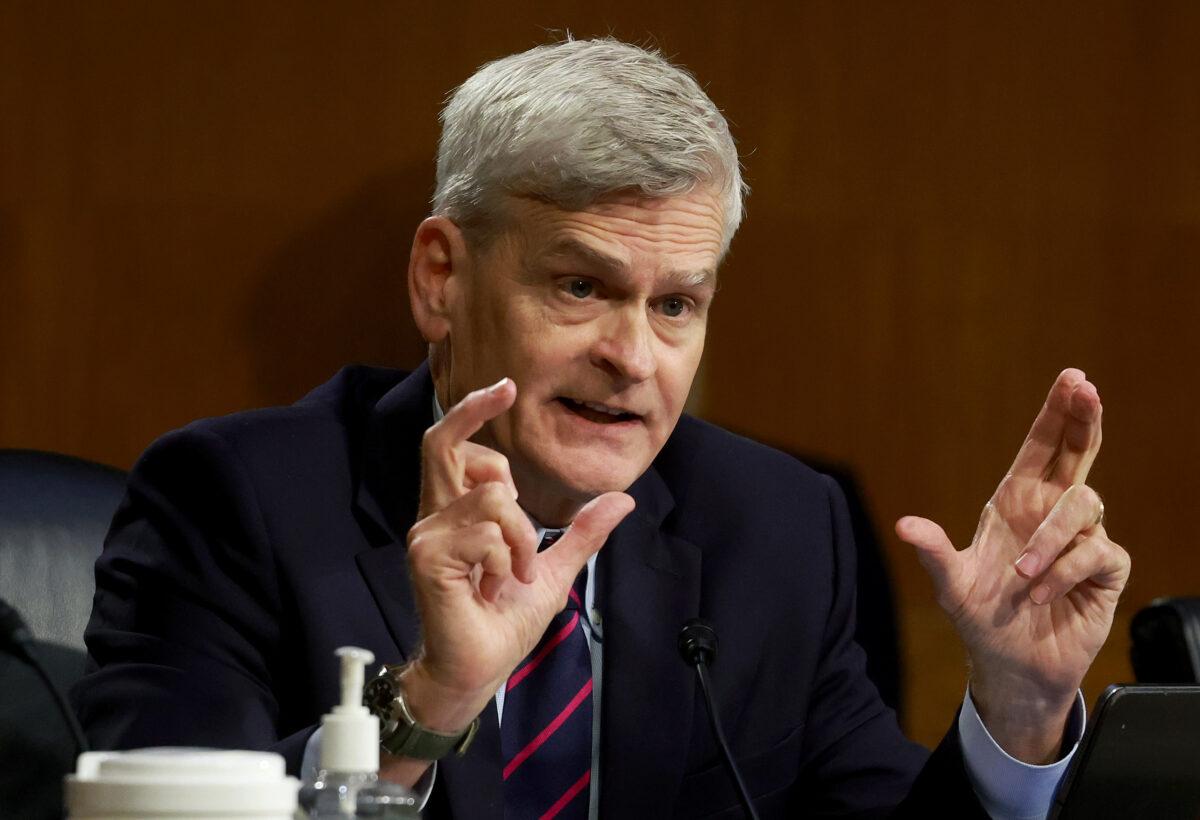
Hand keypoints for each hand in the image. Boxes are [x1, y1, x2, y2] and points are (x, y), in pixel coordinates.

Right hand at [402, 377, 633, 730]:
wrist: (479, 669)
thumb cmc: (503, 622)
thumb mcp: (553, 568)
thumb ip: (581, 532)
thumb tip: (623, 499)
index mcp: (457, 514)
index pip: (451, 446)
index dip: (472, 411)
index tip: (506, 387)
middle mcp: (434, 516)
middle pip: (442, 442)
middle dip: (474, 409)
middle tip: (507, 390)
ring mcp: (427, 534)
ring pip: (492, 496)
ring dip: (523, 535)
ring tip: (516, 572)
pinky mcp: (428, 556)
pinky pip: (487, 534)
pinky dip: (509, 558)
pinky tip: (498, 586)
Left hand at [896, 369, 1129, 762]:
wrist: (1010, 666)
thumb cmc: (981, 618)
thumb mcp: (951, 584)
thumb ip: (934, 551)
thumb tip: (903, 524)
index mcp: (1016, 502)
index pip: (1042, 446)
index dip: (1058, 412)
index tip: (1074, 379)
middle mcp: (1050, 513)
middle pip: (1078, 453)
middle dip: (1083, 419)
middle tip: (1086, 389)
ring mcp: (1081, 540)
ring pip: (1082, 507)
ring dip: (1049, 540)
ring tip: (1022, 576)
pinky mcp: (1104, 571)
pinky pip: (1095, 552)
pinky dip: (1064, 571)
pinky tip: (1041, 593)